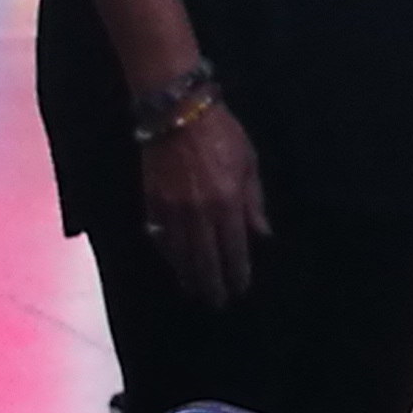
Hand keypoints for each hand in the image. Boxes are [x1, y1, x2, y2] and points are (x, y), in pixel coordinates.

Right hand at [141, 103, 267, 310]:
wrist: (177, 110)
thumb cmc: (221, 132)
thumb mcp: (248, 163)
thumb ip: (254, 201)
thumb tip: (262, 233)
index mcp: (227, 202)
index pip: (233, 249)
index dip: (236, 272)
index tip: (239, 289)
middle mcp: (198, 211)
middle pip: (204, 258)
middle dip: (210, 283)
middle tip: (215, 302)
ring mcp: (171, 208)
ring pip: (179, 252)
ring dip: (187, 274)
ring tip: (193, 289)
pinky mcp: (151, 199)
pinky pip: (159, 235)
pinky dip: (166, 252)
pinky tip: (172, 261)